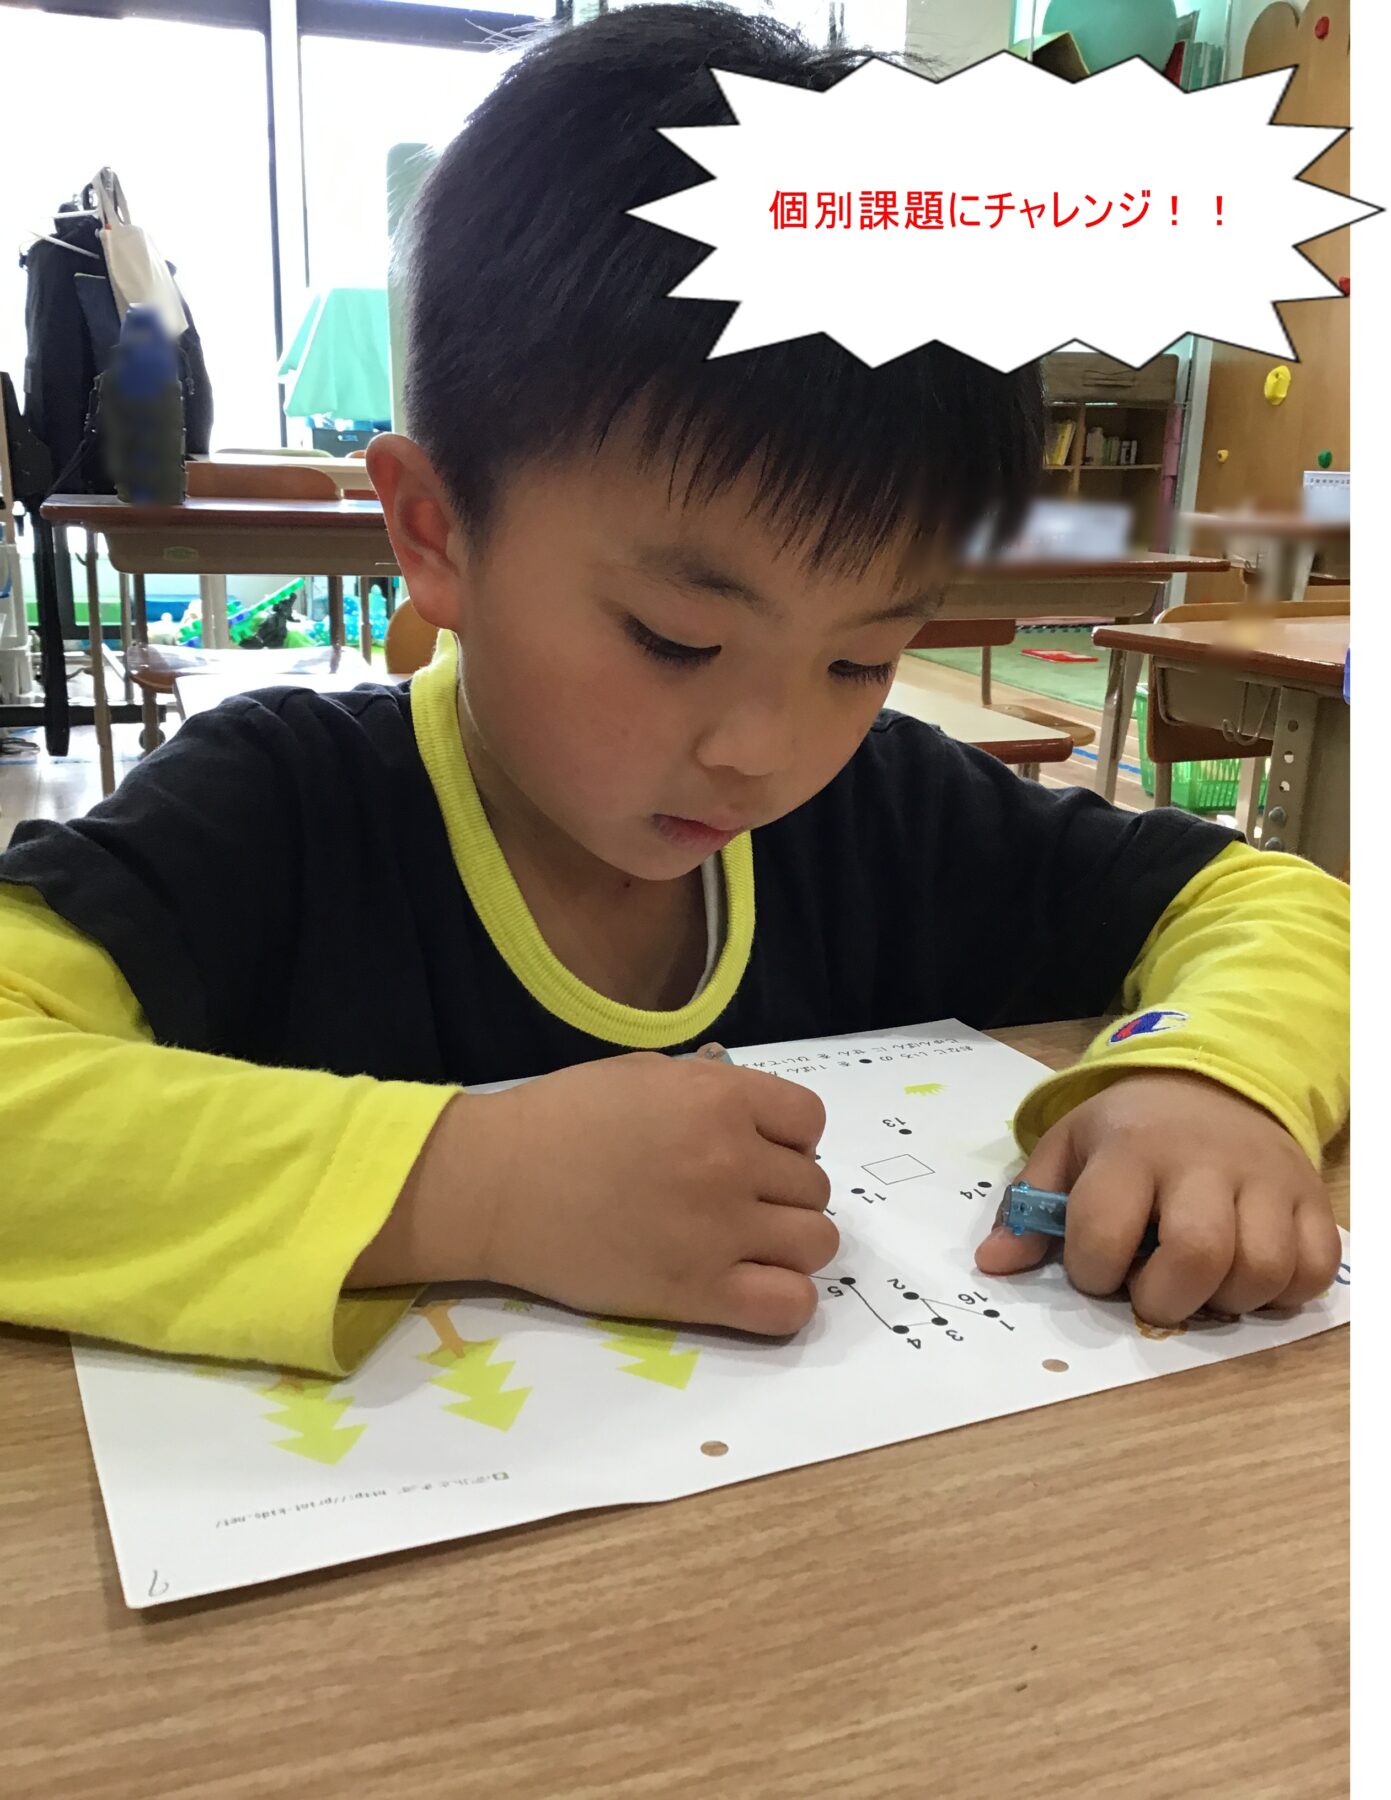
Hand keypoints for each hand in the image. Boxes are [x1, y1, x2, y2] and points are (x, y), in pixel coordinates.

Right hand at [434, 1051, 834, 1335]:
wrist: (496, 1184)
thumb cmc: (559, 1119)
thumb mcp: (644, 1074)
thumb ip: (707, 1089)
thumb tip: (748, 1113)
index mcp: (719, 1097)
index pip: (809, 1122)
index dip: (789, 1140)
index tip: (758, 1155)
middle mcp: (732, 1160)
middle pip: (813, 1187)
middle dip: (783, 1194)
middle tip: (737, 1203)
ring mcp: (720, 1230)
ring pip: (816, 1244)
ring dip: (792, 1244)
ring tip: (749, 1246)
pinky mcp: (698, 1292)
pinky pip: (790, 1305)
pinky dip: (787, 1300)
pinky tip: (753, 1288)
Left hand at [974, 1071, 1340, 1326]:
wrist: (1212, 1081)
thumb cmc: (1129, 1128)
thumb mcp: (1068, 1148)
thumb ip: (1028, 1207)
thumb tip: (993, 1265)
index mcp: (1129, 1147)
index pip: (1104, 1230)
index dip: (1092, 1271)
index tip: (1094, 1267)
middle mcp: (1202, 1160)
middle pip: (1198, 1253)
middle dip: (1166, 1298)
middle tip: (1150, 1292)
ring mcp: (1265, 1178)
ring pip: (1264, 1267)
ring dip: (1227, 1300)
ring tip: (1199, 1285)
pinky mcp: (1310, 1197)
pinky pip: (1315, 1266)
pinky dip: (1284, 1291)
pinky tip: (1246, 1277)